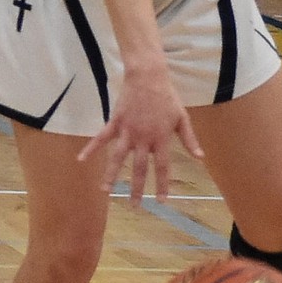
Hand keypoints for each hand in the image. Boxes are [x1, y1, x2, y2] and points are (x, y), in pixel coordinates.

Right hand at [77, 60, 203, 205]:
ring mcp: (127, 130)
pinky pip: (101, 137)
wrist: (149, 75)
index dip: (161, 184)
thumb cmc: (167, 96)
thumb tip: (200, 157)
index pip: (162, 167)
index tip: (161, 201)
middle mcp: (143, 138)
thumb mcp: (182, 117)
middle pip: (138, 168)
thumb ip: (189, 139)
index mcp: (161, 138)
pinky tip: (81, 159)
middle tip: (135, 206)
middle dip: (136, 189)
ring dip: (111, 175)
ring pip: (117, 157)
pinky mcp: (115, 122)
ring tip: (106, 191)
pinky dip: (91, 148)